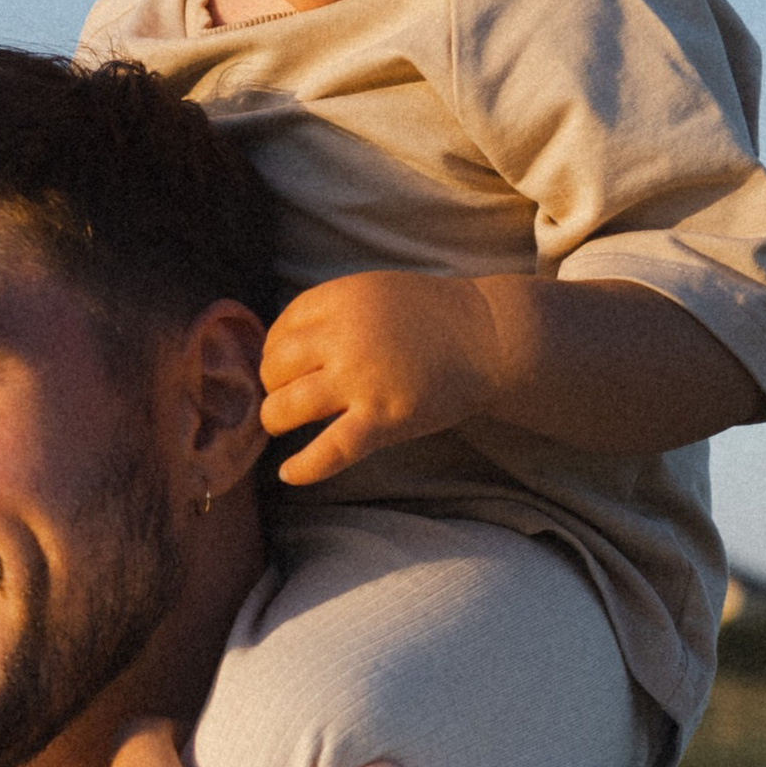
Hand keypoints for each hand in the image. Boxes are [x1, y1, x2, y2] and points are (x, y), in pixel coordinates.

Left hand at [257, 271, 502, 487]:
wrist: (491, 337)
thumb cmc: (432, 317)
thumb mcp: (375, 293)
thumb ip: (331, 312)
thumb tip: (279, 346)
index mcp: (340, 300)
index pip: (280, 330)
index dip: (275, 351)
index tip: (286, 366)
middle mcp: (344, 337)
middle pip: (275, 368)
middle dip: (274, 385)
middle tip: (286, 394)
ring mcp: (362, 379)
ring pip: (287, 407)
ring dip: (275, 419)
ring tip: (281, 424)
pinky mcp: (383, 418)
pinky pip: (330, 450)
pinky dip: (304, 467)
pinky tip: (289, 473)